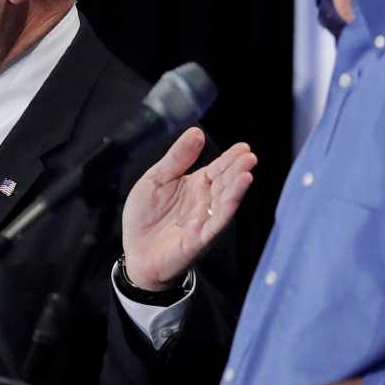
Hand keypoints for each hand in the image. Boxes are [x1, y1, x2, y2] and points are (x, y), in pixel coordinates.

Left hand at [121, 130, 254, 290]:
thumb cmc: (146, 217)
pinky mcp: (199, 239)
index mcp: (196, 185)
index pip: (218, 168)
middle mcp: (205, 202)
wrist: (135, 253)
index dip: (230, 158)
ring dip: (237, 188)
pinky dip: (226, 210)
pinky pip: (216, 223)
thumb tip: (197, 132)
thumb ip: (176, 159)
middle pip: (225, 183)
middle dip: (238, 169)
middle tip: (250, 156)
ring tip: (247, 172)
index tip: (243, 147)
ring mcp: (204, 221)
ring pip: (225, 202)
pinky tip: (234, 198)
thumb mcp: (155, 179)